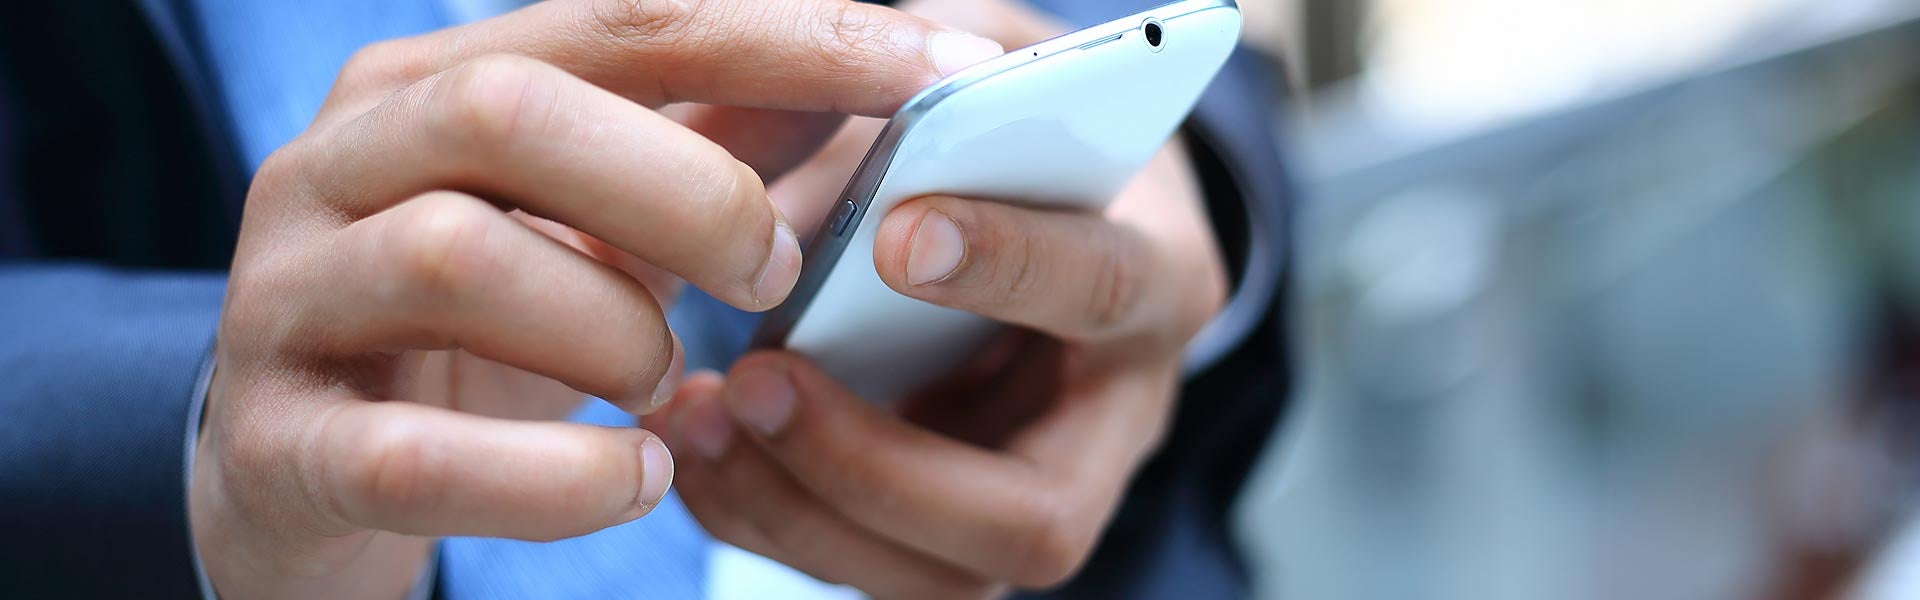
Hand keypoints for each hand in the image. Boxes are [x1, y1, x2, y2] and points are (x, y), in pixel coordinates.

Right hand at [192, 1, 1003, 597]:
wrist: (297, 478)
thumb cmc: (475, 330)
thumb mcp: (583, 221)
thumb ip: (702, 144)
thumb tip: (871, 72)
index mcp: (426, 86)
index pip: (619, 16)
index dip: (786, 36)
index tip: (934, 74)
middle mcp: (336, 165)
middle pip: (512, 111)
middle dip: (686, 191)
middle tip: (777, 274)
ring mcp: (287, 301)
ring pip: (453, 258)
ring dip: (613, 329)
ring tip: (672, 384)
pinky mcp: (279, 446)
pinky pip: (410, 455)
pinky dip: (553, 477)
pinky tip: (637, 478)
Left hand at [654, 1, 1229, 596]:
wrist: (1042, 213)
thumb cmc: (1021, 133)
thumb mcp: (1004, 73)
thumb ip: (946, 82)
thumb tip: (855, 96)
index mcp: (1158, 277)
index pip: (1106, 291)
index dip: (1011, 267)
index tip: (896, 237)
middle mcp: (1118, 418)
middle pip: (1035, 518)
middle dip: (878, 466)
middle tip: (758, 379)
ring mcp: (1041, 492)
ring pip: (942, 579)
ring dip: (800, 510)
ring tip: (697, 416)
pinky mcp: (960, 533)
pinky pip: (868, 571)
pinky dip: (764, 518)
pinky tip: (696, 446)